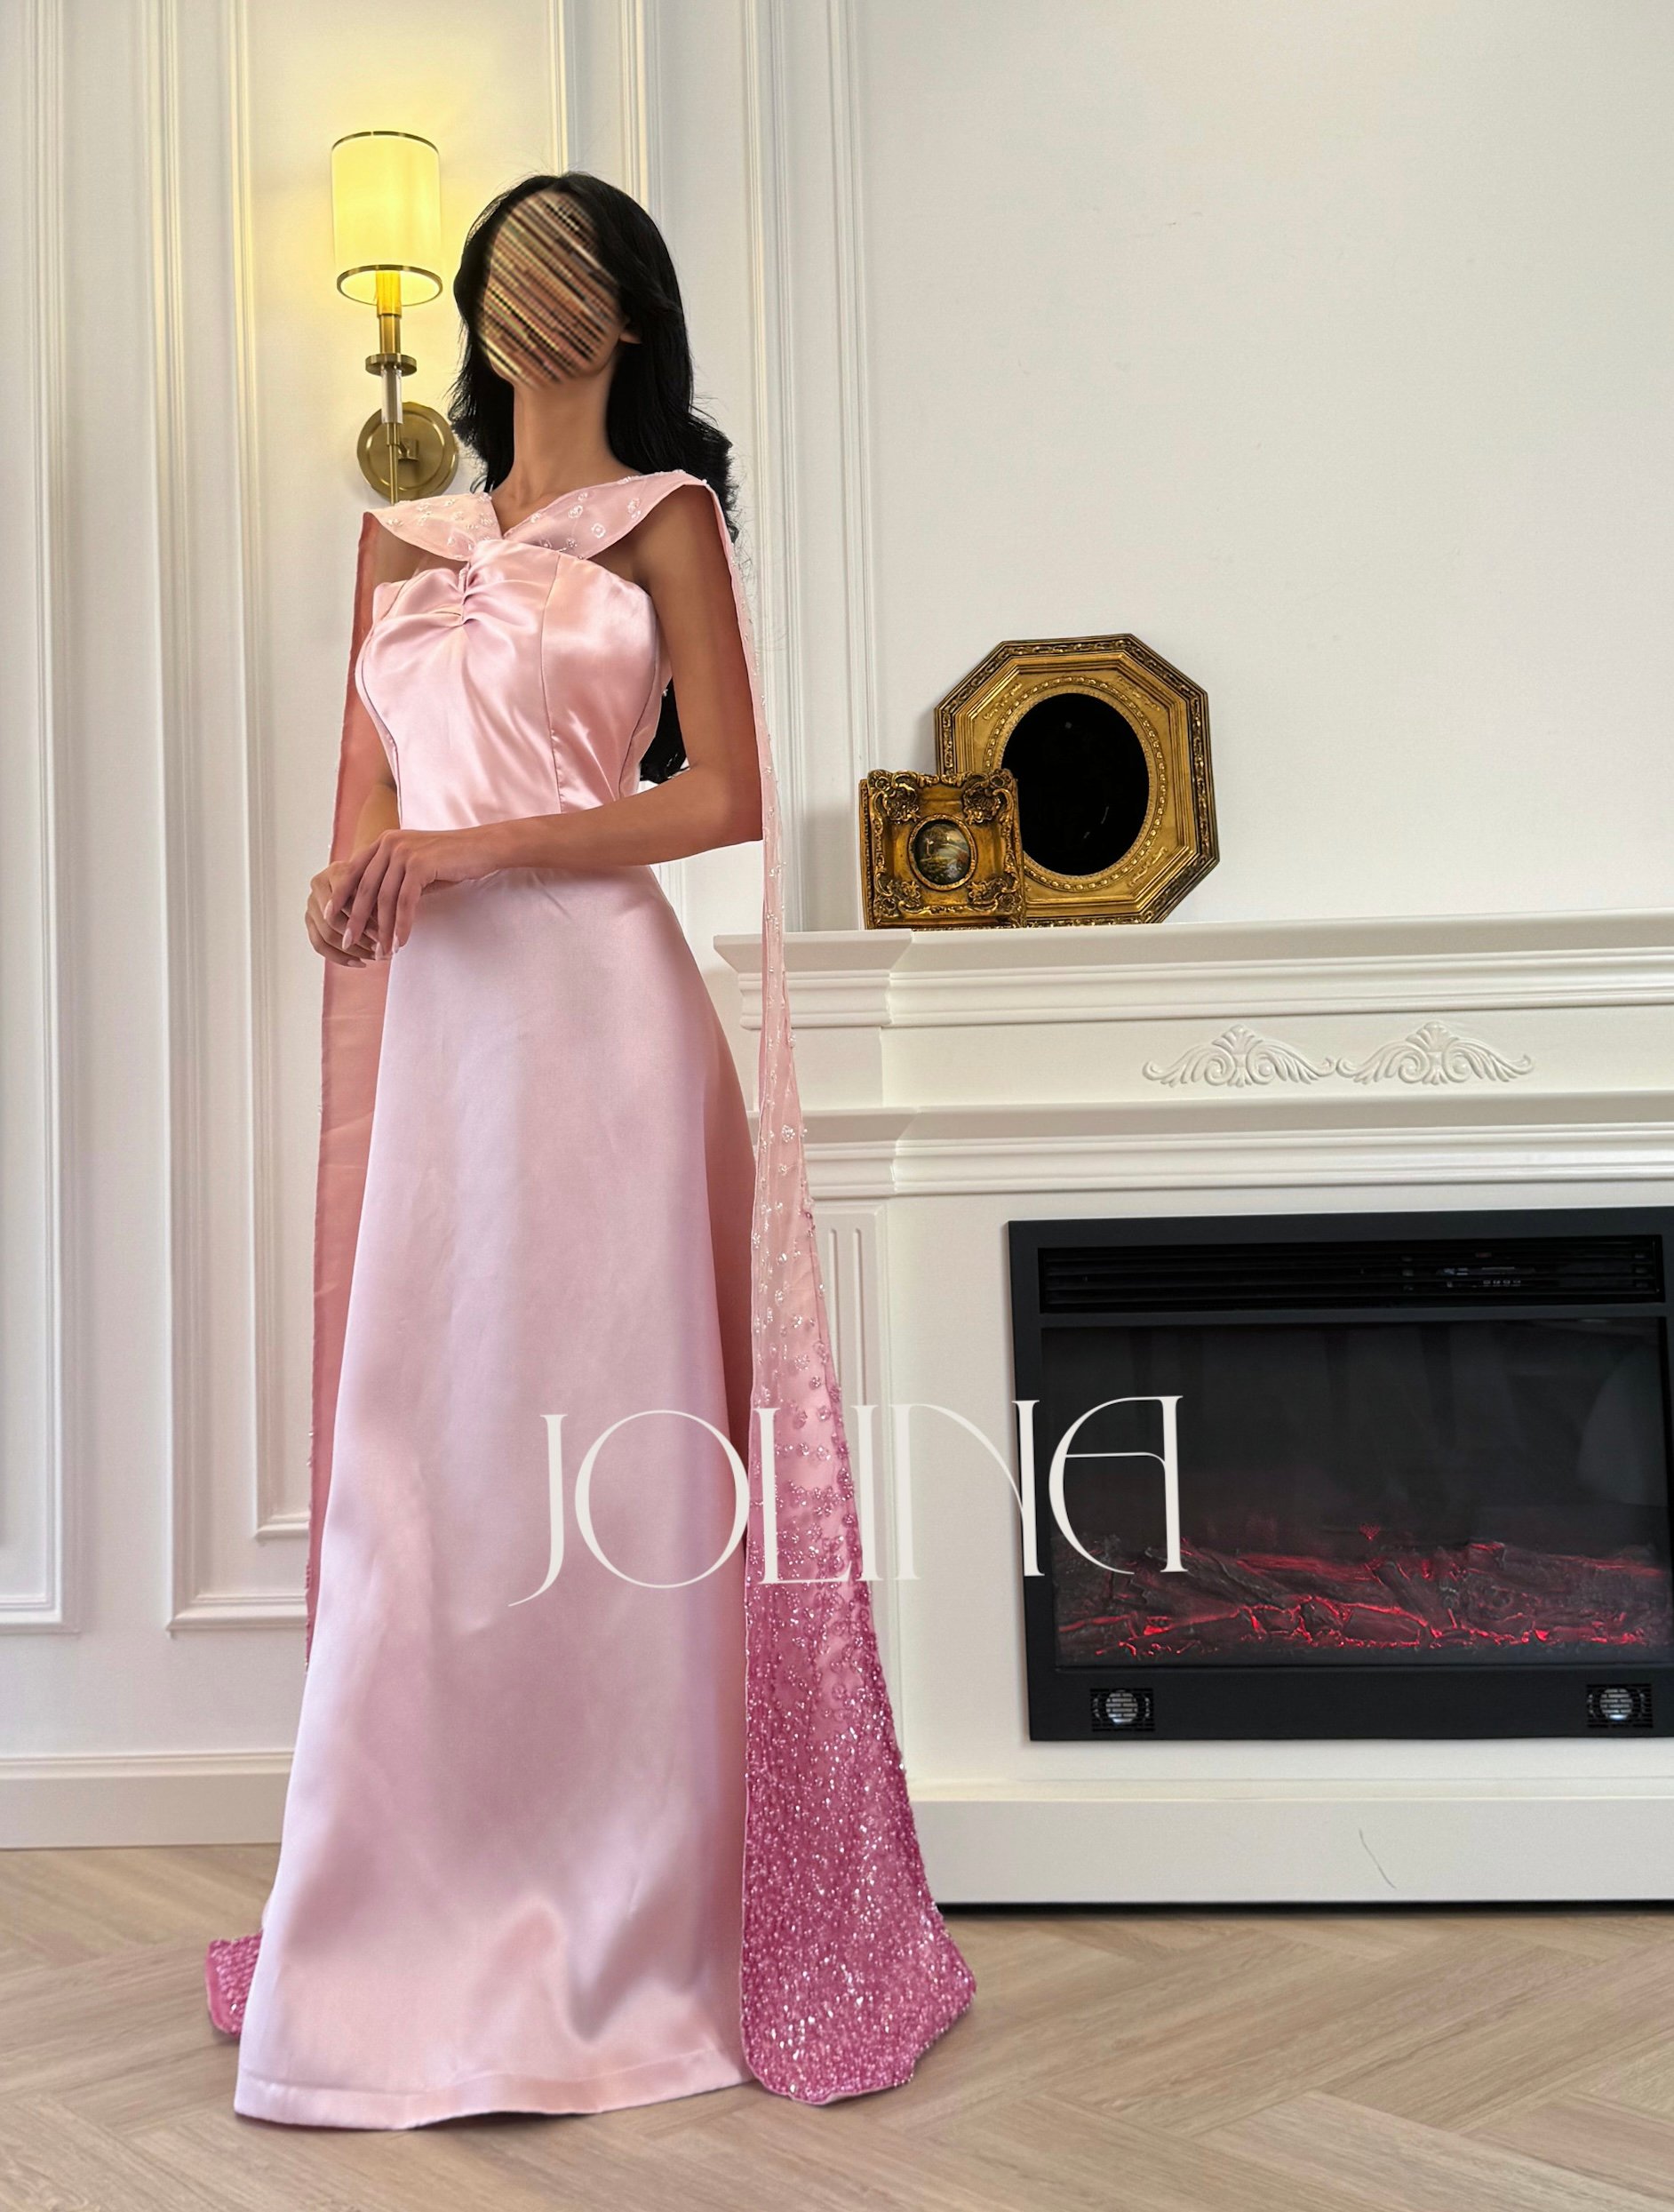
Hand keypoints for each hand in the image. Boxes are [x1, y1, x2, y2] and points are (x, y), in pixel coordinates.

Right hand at [305, 860, 380, 965]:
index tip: (381, 936)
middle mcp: (317, 887)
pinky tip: (360, 963)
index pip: (344, 902)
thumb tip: (384, 934)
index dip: (363, 922)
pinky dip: (340, 958)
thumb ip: (378, 902)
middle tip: (380, 950)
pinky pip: (320, 946)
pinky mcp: (310, 922)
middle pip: (333, 922)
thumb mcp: (381, 884)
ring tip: (375, 957)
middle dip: (359, 939)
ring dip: (352, 951)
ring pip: (326, 936)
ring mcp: (311, 905)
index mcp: (334, 873)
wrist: (363, 877)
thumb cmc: (375, 880)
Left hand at [328, 824, 508, 957]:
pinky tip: (401, 942)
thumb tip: (373, 908)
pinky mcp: (420, 865)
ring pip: (384, 899)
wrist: (483, 847)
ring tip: (381, 951)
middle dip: (355, 919)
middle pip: (364, 887)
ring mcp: (404, 852)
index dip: (340, 895)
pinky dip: (402, 925)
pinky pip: (405, 902)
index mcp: (384, 841)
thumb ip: (393, 878)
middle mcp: (389, 843)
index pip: (353, 870)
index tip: (330, 917)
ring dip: (382, 929)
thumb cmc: (451, 860)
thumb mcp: (415, 865)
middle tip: (348, 942)